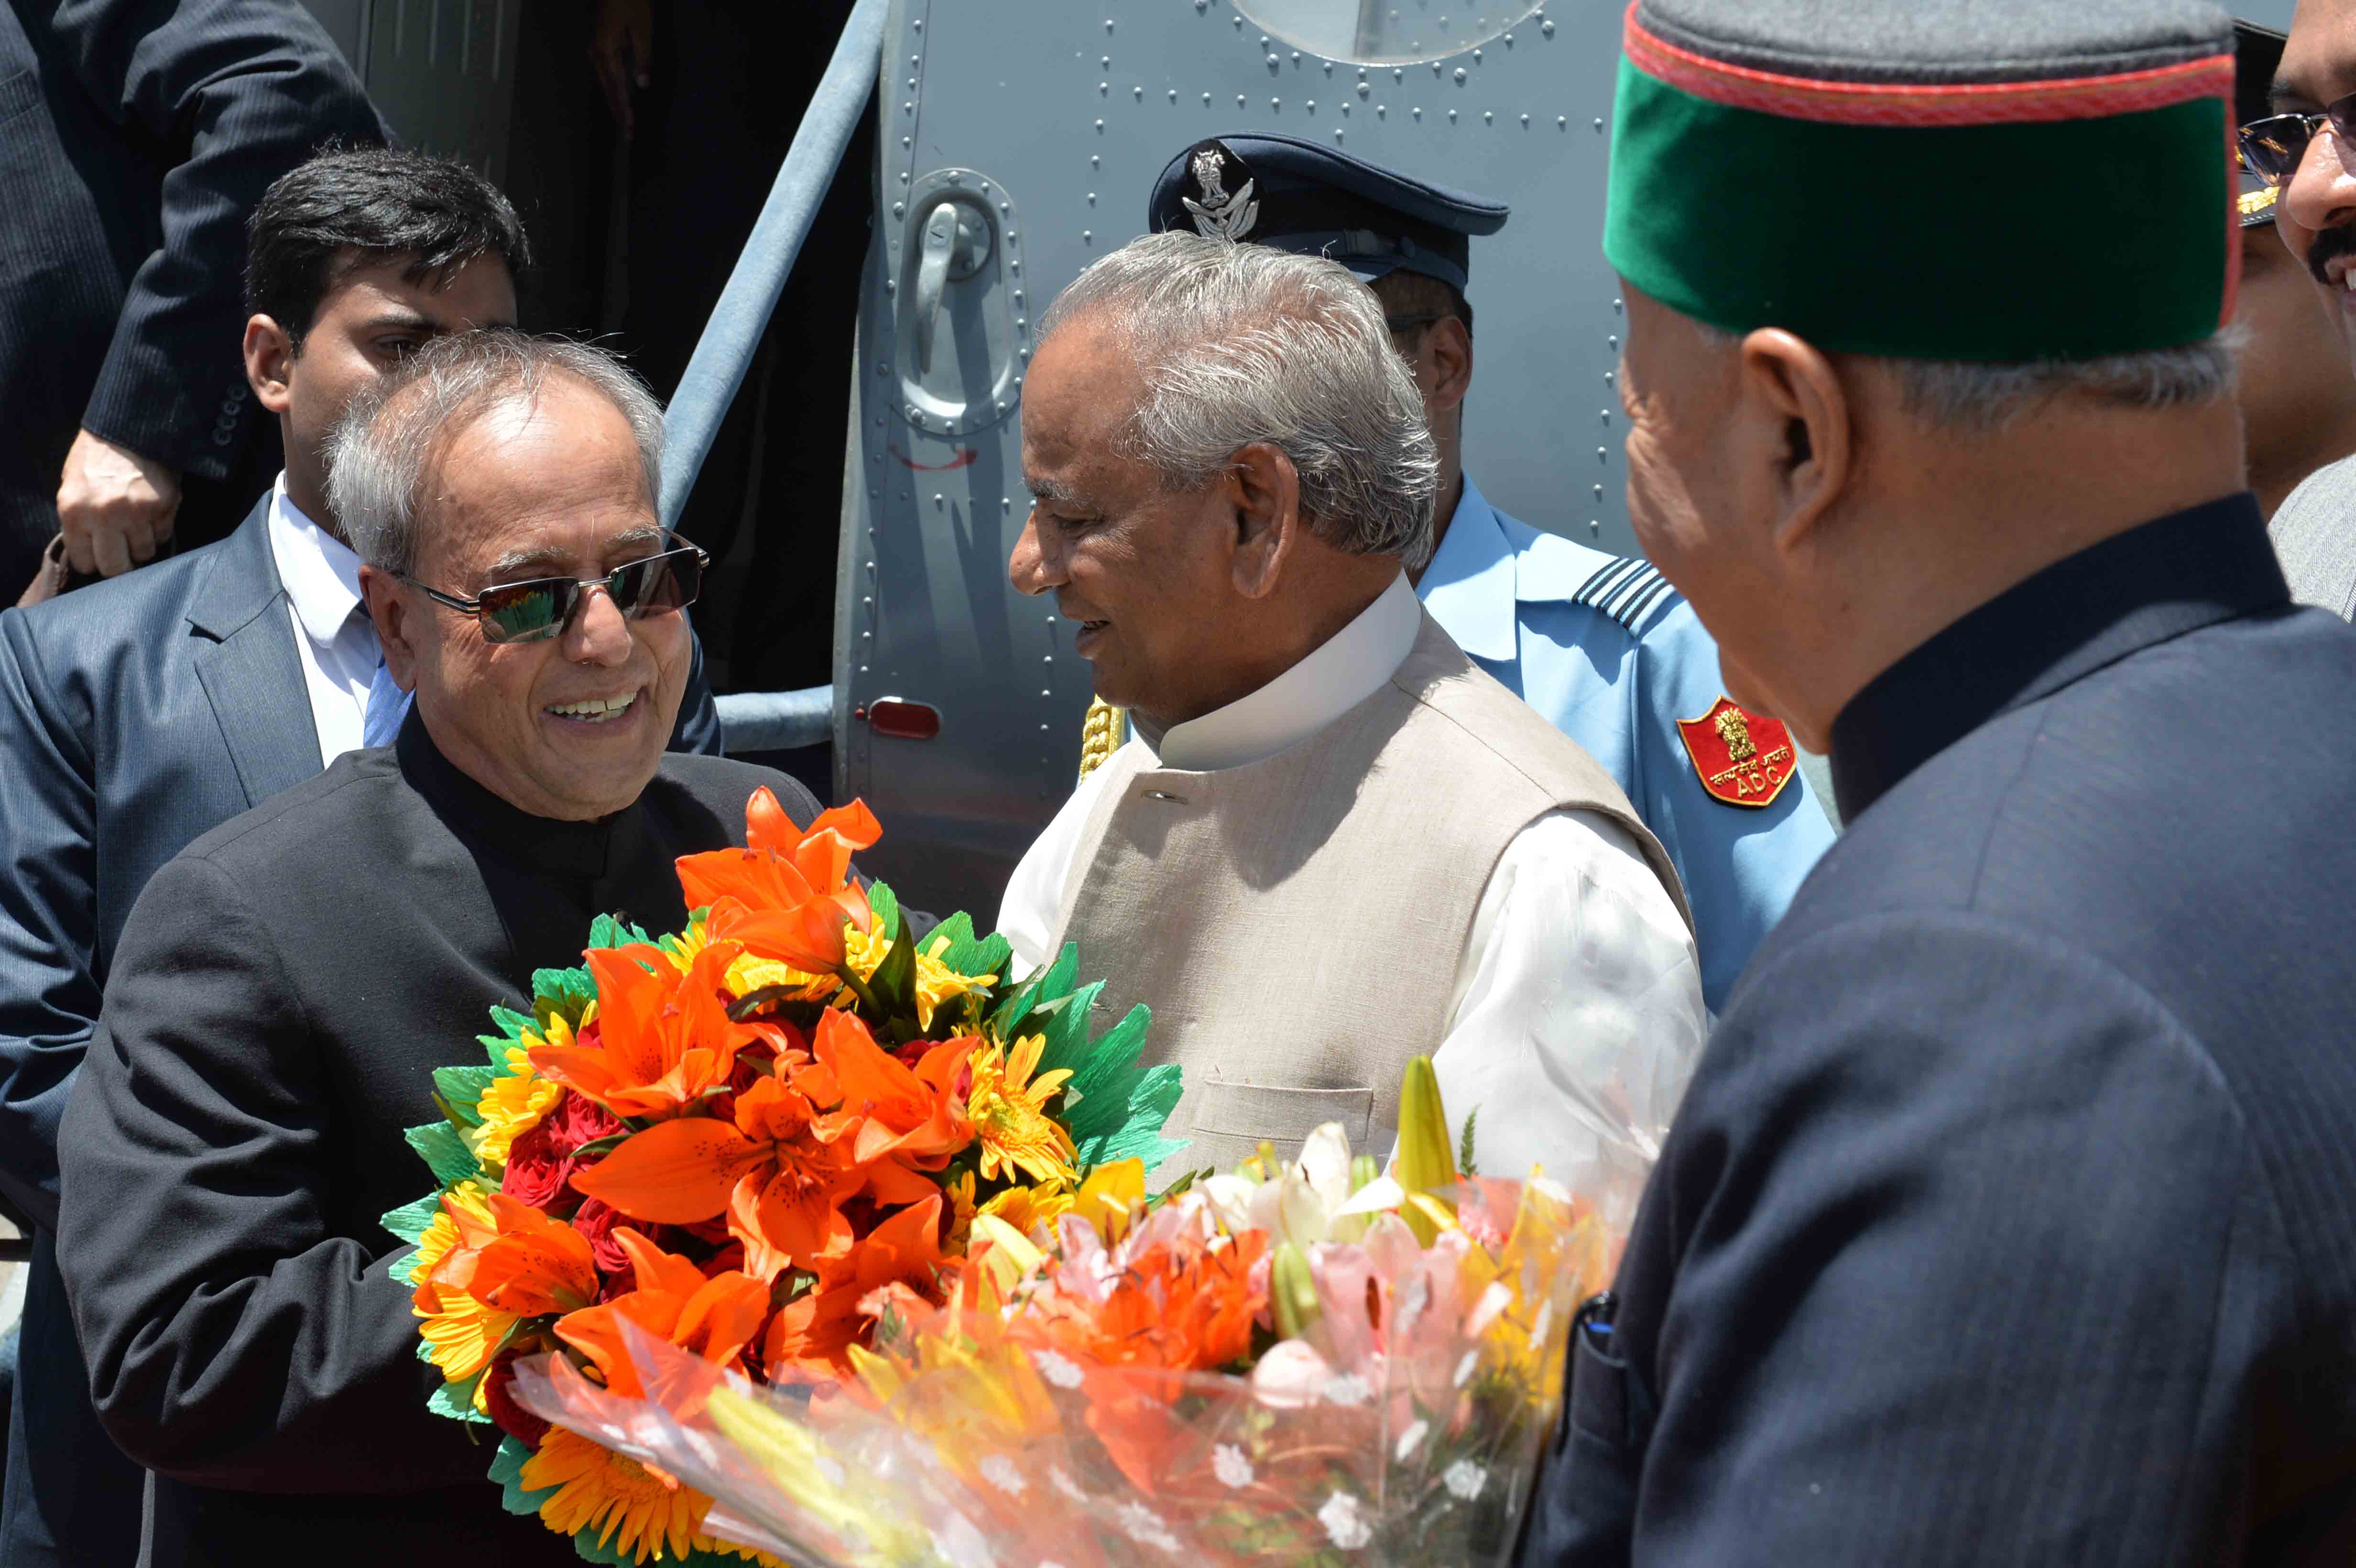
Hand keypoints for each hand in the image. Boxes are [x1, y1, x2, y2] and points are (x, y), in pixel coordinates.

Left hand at [56, 429, 179, 577]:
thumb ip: (79, 520)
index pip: (86, 562)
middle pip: (116, 567)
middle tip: (124, 553)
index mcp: (73, 511)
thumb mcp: (72, 486)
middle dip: (121, 564)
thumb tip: (92, 551)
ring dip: (142, 543)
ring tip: (139, 525)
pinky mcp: (163, 506)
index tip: (101, 555)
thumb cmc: (95, 457)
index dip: (95, 561)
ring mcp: (136, 513)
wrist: (127, 426)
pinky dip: (159, 528)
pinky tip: (152, 511)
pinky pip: (163, 534)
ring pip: (144, 553)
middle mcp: (103, 516)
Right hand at [590, 0, 653, 139]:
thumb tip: (642, 85)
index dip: (624, 109)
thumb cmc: (630, 2)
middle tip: (628, 134)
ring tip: (624, 123)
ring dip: (616, 104)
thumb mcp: (642, 29)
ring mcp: (596, 50)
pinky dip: (613, 90)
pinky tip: (620, 101)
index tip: (630, 127)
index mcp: (606, 51)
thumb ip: (642, 58)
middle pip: (608, 90)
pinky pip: (606, 74)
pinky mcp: (600, 47)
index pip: (617, 87)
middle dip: (619, 112)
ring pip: (606, 84)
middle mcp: (597, 54)